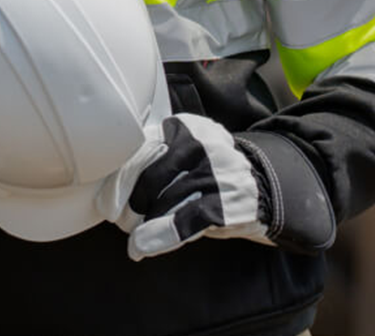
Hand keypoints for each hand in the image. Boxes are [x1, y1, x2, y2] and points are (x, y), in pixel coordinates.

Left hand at [104, 113, 335, 260]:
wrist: (269, 188)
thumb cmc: (212, 174)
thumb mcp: (186, 155)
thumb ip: (153, 160)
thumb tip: (110, 189)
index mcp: (185, 127)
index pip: (140, 150)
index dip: (118, 180)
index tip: (105, 203)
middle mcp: (201, 144)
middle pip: (149, 176)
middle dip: (128, 204)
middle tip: (120, 221)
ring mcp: (218, 173)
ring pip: (164, 201)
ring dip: (142, 224)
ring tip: (134, 236)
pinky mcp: (229, 202)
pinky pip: (185, 221)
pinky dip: (159, 237)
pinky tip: (143, 247)